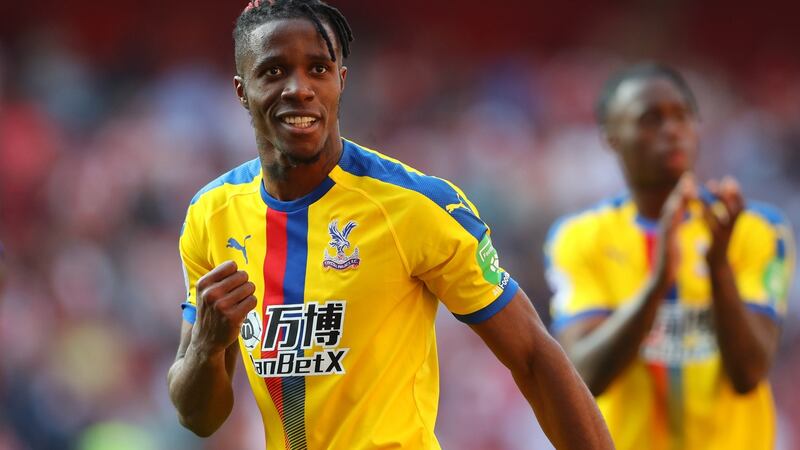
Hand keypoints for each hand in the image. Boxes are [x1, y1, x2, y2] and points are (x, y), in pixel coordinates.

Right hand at [191, 261, 256, 356]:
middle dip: (244, 283)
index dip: (235, 273)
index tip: (232, 283)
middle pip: (243, 275)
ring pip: (249, 287)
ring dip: (248, 294)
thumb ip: (220, 276)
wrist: (206, 338)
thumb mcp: (206, 291)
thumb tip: (238, 264)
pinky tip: (242, 310)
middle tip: (238, 294)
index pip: (231, 265)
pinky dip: (250, 304)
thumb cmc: (211, 309)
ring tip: (239, 302)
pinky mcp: (233, 317)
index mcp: (203, 284)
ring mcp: (222, 306)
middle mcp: (211, 294)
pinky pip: (253, 300)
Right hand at [654, 172, 696, 286]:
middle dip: (680, 189)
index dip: (684, 192)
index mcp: (671, 227)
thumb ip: (676, 228)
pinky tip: (679, 207)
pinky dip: (674, 215)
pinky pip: (670, 225)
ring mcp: (664, 233)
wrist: (662, 277)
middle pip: (672, 204)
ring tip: (685, 187)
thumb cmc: (670, 261)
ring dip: (677, 198)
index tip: (690, 179)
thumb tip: (680, 218)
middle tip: (687, 175)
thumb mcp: (674, 241)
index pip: (678, 205)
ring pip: (670, 212)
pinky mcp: (665, 241)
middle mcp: (665, 227)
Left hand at [702, 176, 743, 266]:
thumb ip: (725, 215)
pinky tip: (697, 210)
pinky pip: (710, 228)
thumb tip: (722, 197)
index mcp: (736, 224)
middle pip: (734, 209)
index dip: (736, 192)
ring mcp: (725, 236)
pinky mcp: (716, 243)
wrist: (718, 266)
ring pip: (720, 217)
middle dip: (724, 195)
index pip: (741, 205)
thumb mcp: (724, 227)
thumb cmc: (719, 244)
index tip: (729, 179)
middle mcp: (734, 229)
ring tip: (700, 193)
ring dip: (710, 204)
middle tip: (712, 183)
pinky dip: (705, 218)